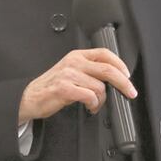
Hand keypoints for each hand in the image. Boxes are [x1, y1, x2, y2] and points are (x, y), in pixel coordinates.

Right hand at [18, 48, 135, 122]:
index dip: (120, 64)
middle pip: (107, 69)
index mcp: (77, 55)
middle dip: (123, 83)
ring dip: (102, 100)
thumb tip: (113, 79)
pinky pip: (89, 96)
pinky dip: (93, 105)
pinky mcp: (64, 88)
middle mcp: (73, 62)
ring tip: (95, 105)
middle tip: (130, 92)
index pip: (104, 53)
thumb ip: (89, 71)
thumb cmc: (51, 87)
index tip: (128, 75)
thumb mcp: (71, 72)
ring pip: (99, 87)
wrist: (29, 97)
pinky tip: (89, 107)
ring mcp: (68, 74)